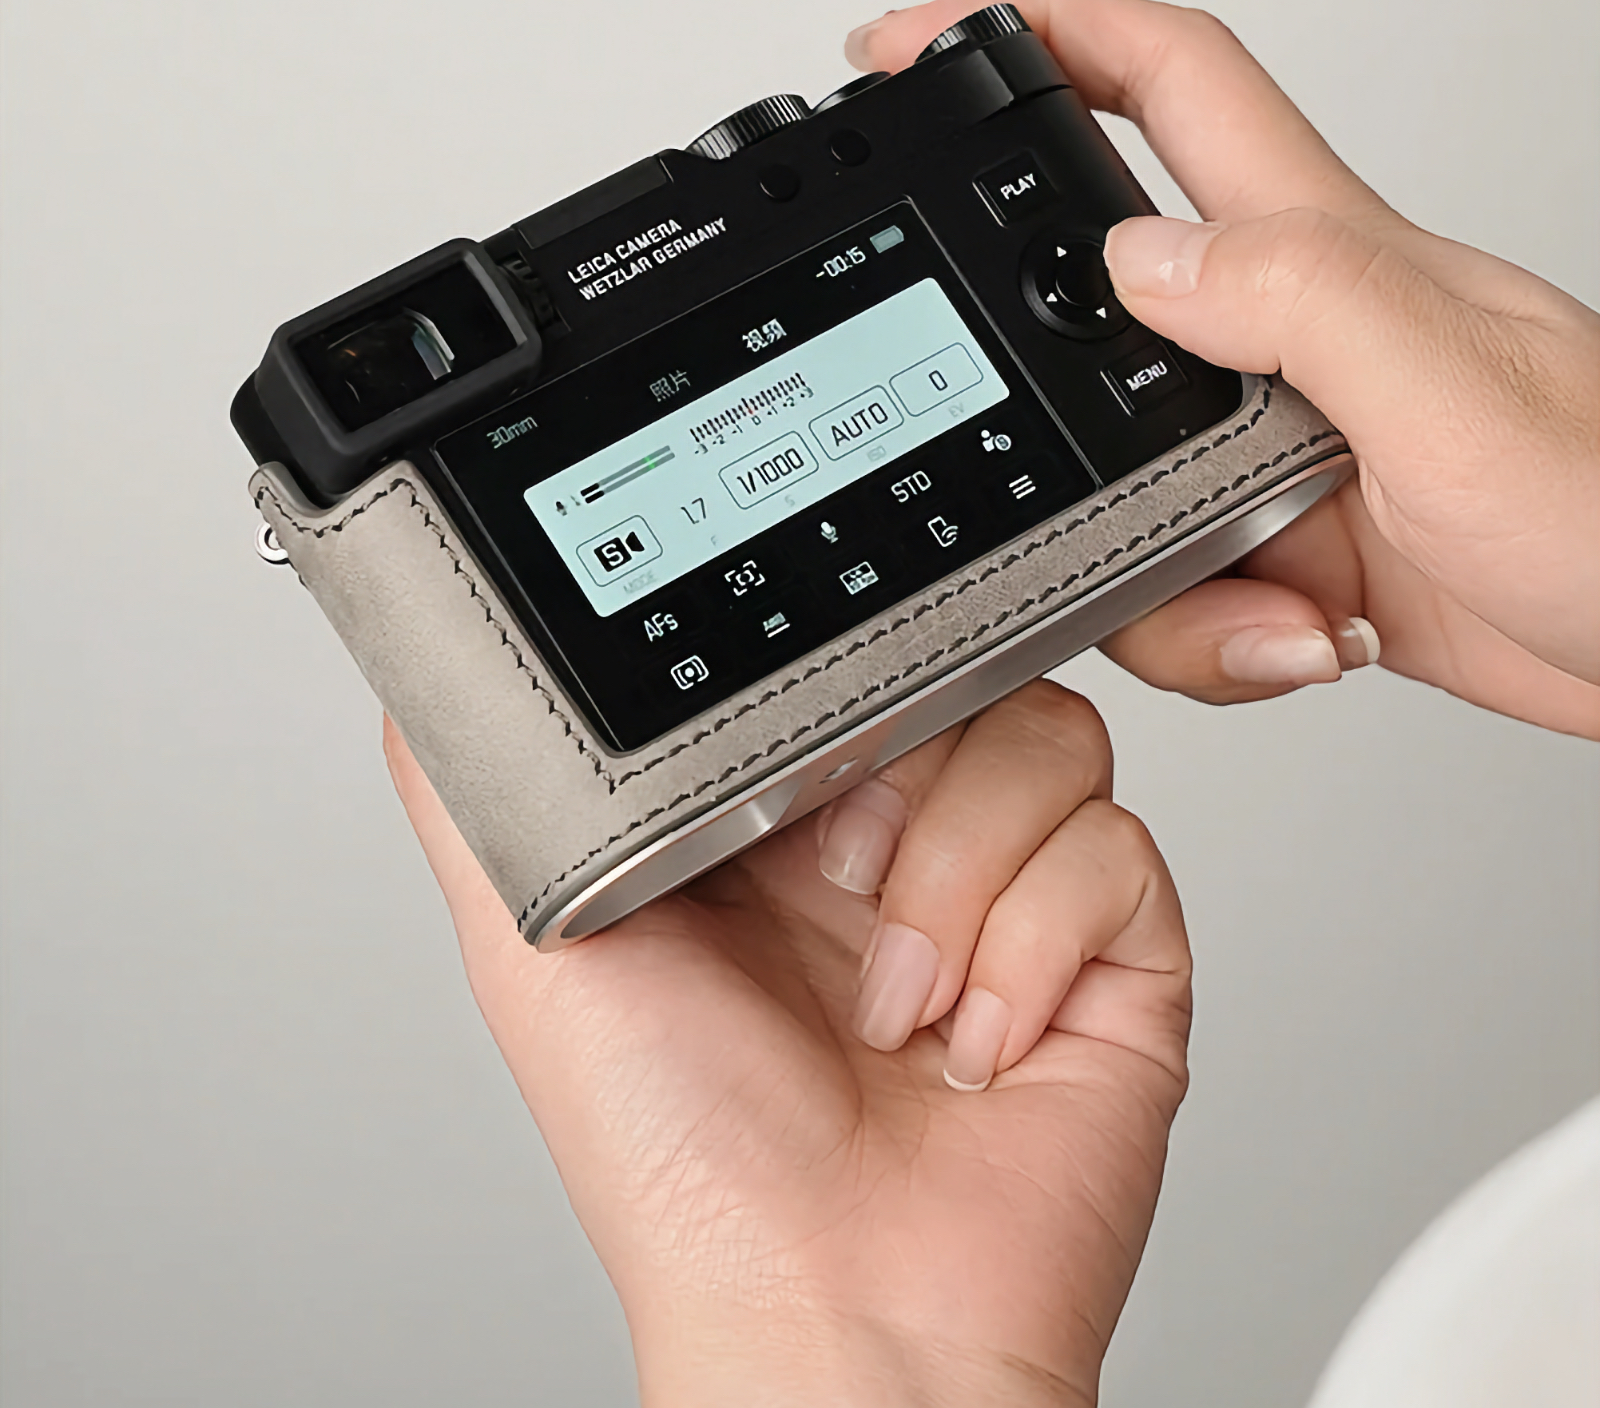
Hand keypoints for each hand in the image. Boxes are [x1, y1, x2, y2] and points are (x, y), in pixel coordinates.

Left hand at [385, 681, 1189, 1407]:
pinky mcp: (1108, 952)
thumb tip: (435, 669)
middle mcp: (901, 842)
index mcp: (785, 821)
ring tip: (901, 994)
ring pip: (1048, 735)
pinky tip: (977, 1035)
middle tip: (840, 892)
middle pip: (955, 669)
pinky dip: (1034, 944)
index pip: (839, 657)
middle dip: (893, 783)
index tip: (785, 787)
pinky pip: (1115, 846)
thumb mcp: (534, 948)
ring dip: (958, 877)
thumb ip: (484, 797)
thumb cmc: (685, 1163)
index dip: (825, 689)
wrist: (839, 1319)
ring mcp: (1011, 893)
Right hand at [847, 0, 1599, 737]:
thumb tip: (1140, 258)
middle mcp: (1286, 344)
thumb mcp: (1454, 391)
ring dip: (1145, 578)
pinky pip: (1168, 583)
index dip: (1041, 35)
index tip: (922, 43)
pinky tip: (1296, 636)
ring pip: (1111, 487)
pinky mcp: (1287, 546)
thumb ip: (1298, 303)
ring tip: (1269, 608)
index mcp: (1321, 259)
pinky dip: (1206, 636)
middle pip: (1089, 316)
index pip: (1163, 89)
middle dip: (1028, 374)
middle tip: (1001, 435)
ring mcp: (1279, 451)